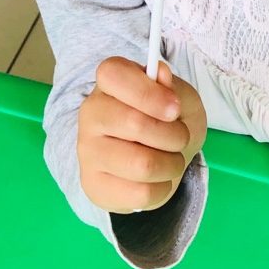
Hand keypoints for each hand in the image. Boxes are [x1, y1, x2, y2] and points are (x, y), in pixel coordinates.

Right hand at [77, 57, 205, 213]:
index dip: (148, 93)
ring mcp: (87, 150)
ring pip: (142, 165)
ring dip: (172, 165)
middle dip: (174, 135)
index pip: (114, 75)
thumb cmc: (167, 122)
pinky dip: (162, 189)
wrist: (155, 161)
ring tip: (171, 160)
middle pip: (135, 124)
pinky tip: (157, 180)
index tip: (174, 109)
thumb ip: (174, 88)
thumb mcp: (182, 99)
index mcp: (109, 81)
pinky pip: (140, 193)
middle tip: (180, 138)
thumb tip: (161, 75)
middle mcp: (90, 112)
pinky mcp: (92, 184)